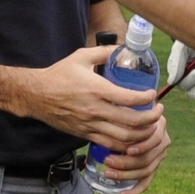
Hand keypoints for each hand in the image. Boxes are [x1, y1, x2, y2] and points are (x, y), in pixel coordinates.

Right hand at [15, 44, 162, 151]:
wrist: (36, 95)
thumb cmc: (58, 75)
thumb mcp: (81, 57)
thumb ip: (104, 52)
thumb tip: (122, 48)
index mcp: (97, 89)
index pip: (130, 98)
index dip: (147, 98)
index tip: (153, 94)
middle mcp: (96, 110)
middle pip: (133, 122)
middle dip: (151, 119)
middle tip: (158, 112)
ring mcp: (91, 125)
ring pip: (124, 138)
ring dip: (142, 135)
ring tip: (150, 126)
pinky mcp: (85, 135)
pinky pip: (110, 145)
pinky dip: (126, 145)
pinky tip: (134, 139)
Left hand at [98, 112, 169, 193]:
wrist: (129, 118)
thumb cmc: (124, 111)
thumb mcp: (125, 106)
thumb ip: (122, 108)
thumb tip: (104, 109)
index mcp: (159, 125)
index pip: (154, 140)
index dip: (142, 147)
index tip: (126, 150)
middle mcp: (162, 141)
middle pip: (148, 158)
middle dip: (127, 162)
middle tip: (107, 160)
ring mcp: (159, 156)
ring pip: (146, 171)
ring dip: (126, 175)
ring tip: (108, 172)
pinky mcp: (152, 168)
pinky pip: (146, 182)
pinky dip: (135, 191)